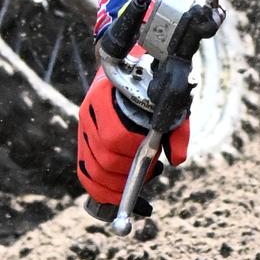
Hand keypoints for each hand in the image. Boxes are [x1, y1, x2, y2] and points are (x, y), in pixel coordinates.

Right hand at [76, 68, 188, 210]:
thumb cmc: (155, 87)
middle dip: (129, 174)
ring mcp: (83, 126)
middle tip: (152, 173)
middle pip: (103, 158)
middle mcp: (90, 112)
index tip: (154, 160)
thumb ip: (177, 128)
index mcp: (108, 97)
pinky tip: (118, 193)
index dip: (135, 155)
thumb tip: (177, 159)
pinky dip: (100, 188)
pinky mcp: (82, 139)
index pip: (116, 137)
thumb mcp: (171, 102)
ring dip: (117, 185)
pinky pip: (84, 171)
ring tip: (139, 180)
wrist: (131, 67)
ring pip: (92, 169)